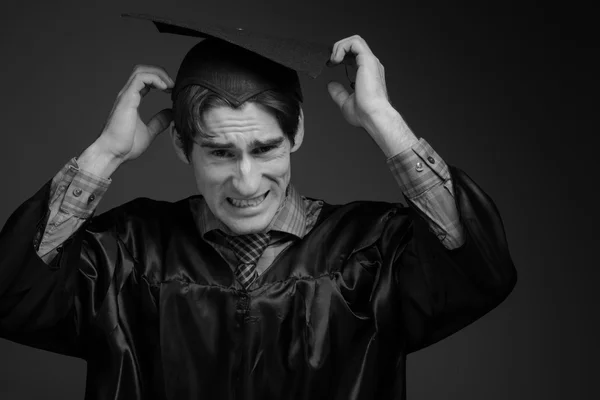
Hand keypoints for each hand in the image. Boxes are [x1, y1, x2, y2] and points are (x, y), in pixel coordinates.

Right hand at [96, 65, 173, 161]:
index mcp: (132, 100)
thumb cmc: (127, 145)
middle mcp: (127, 95)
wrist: (113, 153)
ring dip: (158, 74)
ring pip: (140, 71)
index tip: (172, 91)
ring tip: (170, 85)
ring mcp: (126, 95)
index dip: (159, 81)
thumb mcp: (149, 131)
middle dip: (160, 73)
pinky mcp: (127, 99)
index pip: (144, 81)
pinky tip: (164, 87)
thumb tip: (171, 114)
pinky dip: (154, 79)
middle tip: (173, 85)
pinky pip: (140, 78)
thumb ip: (159, 122)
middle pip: (142, 71)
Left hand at [327, 36, 417, 156]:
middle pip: (354, 46)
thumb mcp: (346, 102)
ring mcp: (370, 61)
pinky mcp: (367, 60)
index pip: (354, 56)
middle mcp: (370, 65)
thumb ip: (338, 92)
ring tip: (333, 60)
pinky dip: (342, 47)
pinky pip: (354, 42)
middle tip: (328, 61)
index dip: (340, 56)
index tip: (330, 65)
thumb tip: (331, 84)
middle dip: (338, 49)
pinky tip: (336, 59)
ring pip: (355, 40)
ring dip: (340, 46)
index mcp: (367, 73)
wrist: (373, 116)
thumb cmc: (364, 114)